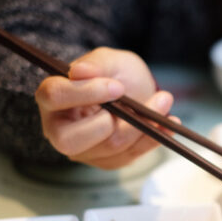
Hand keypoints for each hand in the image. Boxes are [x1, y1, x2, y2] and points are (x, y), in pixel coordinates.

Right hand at [35, 47, 173, 168]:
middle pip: (72, 140)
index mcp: (52, 97)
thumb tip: (80, 71)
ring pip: (110, 147)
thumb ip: (97, 64)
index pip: (54, 97)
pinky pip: (130, 155)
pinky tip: (169, 123)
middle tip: (138, 105)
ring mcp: (84, 150)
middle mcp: (59, 129)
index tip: (117, 87)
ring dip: (143, 126)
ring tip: (164, 101)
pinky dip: (153, 138)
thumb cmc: (115, 74)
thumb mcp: (109, 60)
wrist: (135, 91)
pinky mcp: (108, 161)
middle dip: (113, 123)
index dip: (85, 92)